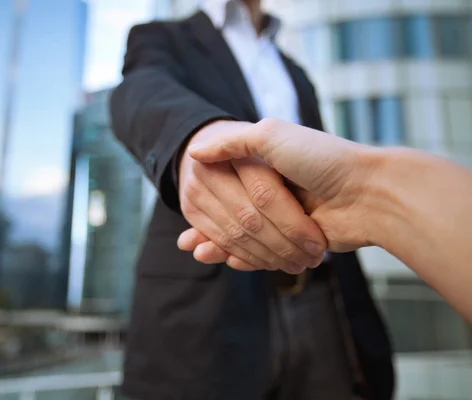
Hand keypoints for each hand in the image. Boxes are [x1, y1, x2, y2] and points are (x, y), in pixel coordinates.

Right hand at [179, 118, 377, 257]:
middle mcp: (269, 188)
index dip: (208, 201)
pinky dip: (242, 258)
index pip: (226, 188)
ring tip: (201, 254)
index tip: (190, 206)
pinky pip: (262, 252)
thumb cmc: (321, 158)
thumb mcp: (273, 136)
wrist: (369, 192)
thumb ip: (232, 142)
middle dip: (216, 230)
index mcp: (260, 164)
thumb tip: (194, 152)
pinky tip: (222, 258)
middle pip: (233, 217)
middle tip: (191, 246)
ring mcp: (281, 215)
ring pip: (244, 237)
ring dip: (224, 246)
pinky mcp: (294, 239)